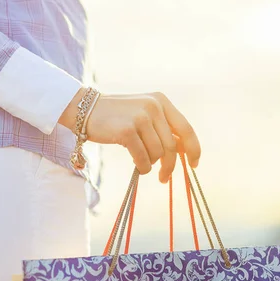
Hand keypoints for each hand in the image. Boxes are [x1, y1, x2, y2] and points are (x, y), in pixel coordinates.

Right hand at [59, 90, 200, 182]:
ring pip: (157, 154)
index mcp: (161, 101)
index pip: (186, 129)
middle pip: (172, 146)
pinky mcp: (127, 131)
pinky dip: (142, 166)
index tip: (194, 165)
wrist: (85, 109)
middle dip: (170, 166)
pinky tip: (138, 165)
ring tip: (142, 163)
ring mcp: (140, 117)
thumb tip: (183, 152)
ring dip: (151, 165)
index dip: (193, 150)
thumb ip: (163, 128)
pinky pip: (143, 158)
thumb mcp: (143, 113)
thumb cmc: (117, 116)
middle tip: (164, 178)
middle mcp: (154, 106)